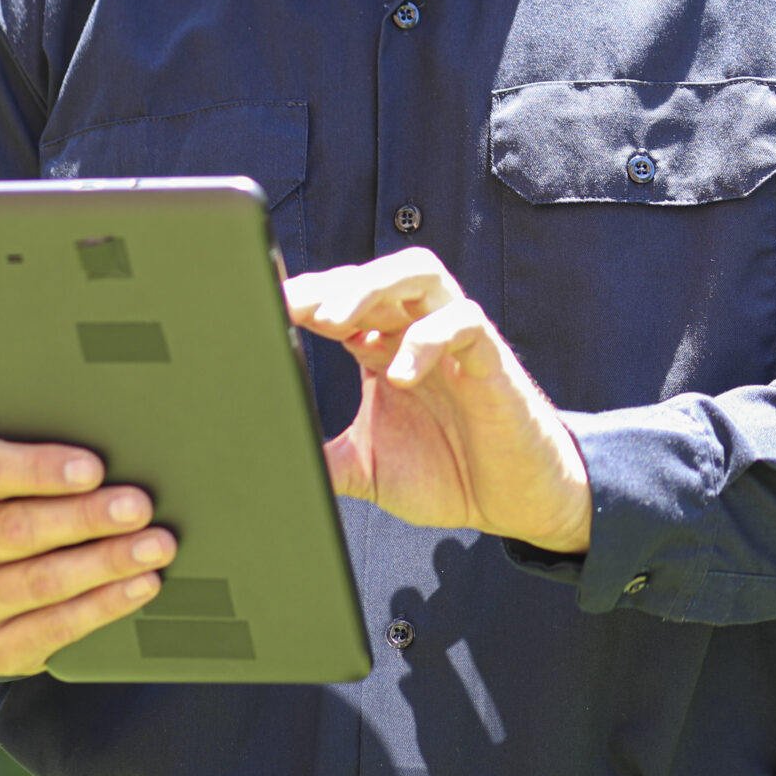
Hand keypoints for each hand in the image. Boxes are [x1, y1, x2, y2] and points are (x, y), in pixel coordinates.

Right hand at [0, 370, 175, 676]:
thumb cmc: (8, 493)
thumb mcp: (4, 450)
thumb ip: (5, 414)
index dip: (38, 468)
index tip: (95, 467)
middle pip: (15, 530)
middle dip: (86, 518)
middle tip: (142, 506)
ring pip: (36, 583)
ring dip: (104, 565)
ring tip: (158, 546)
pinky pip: (47, 631)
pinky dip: (101, 608)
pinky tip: (142, 586)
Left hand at [284, 250, 591, 552]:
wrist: (515, 500)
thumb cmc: (449, 472)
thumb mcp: (365, 469)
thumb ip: (320, 457)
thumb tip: (263, 462)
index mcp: (383, 349)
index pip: (340, 301)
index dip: (302, 298)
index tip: (261, 308)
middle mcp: (417, 333)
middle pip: (375, 275)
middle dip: (331, 285)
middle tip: (291, 308)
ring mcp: (456, 341)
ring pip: (420, 275)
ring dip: (374, 288)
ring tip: (336, 322)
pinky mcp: (491, 360)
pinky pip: (466, 322)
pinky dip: (430, 338)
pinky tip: (402, 372)